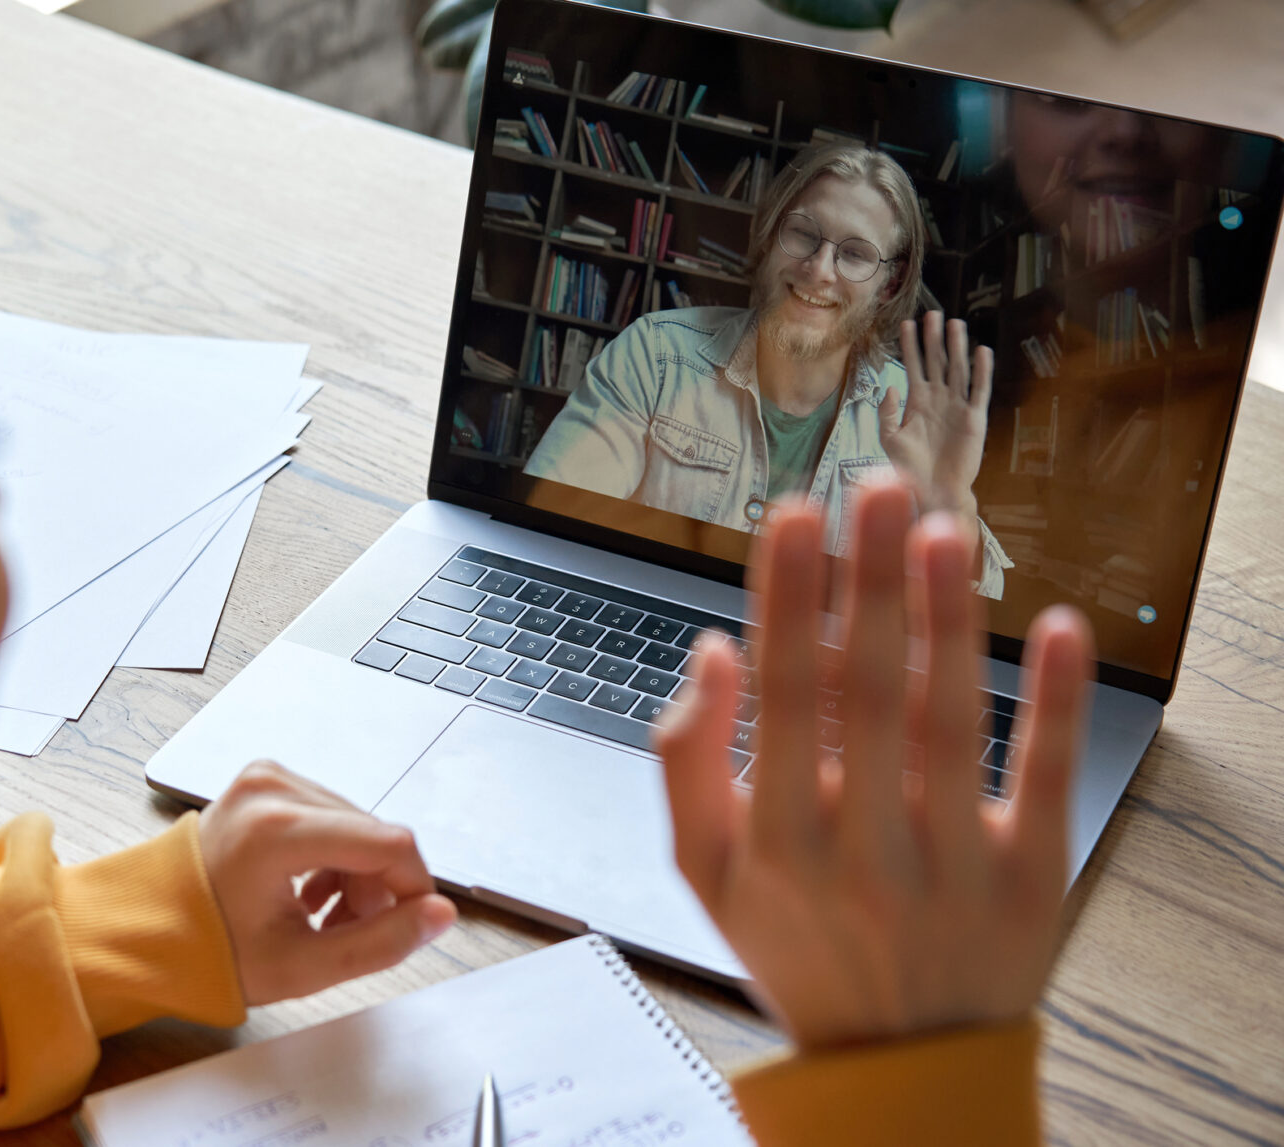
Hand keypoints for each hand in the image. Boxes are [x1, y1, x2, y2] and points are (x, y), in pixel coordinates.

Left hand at [197, 760, 456, 1005]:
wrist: (148, 929)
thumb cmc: (212, 951)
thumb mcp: (304, 965)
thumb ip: (382, 942)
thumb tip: (439, 916)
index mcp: (276, 830)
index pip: (389, 843)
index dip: (415, 887)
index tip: (413, 924)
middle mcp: (272, 788)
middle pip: (374, 833)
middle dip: (378, 887)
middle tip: (346, 931)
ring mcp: (267, 777)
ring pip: (356, 824)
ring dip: (356, 872)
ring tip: (323, 916)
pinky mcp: (266, 778)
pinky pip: (330, 813)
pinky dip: (334, 853)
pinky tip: (311, 890)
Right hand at [657, 482, 1092, 1048]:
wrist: (899, 1061)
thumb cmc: (795, 942)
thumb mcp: (704, 870)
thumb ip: (686, 763)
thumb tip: (711, 651)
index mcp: (776, 842)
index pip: (782, 697)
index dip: (788, 600)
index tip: (793, 515)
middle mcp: (862, 851)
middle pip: (868, 693)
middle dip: (870, 582)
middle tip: (875, 488)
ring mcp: (953, 866)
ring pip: (951, 723)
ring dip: (948, 620)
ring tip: (941, 532)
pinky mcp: (1032, 878)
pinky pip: (1047, 779)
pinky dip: (1055, 701)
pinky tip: (1058, 626)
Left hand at [879, 311, 992, 518]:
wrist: (934, 490)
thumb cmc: (910, 468)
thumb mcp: (890, 439)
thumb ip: (888, 413)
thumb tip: (890, 387)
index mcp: (918, 402)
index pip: (913, 366)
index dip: (910, 346)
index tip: (907, 324)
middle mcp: (938, 400)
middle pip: (937, 361)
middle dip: (934, 338)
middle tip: (933, 313)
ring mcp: (957, 407)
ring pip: (958, 370)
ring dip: (957, 347)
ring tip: (955, 324)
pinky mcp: (974, 419)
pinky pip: (979, 391)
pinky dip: (981, 372)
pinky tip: (981, 351)